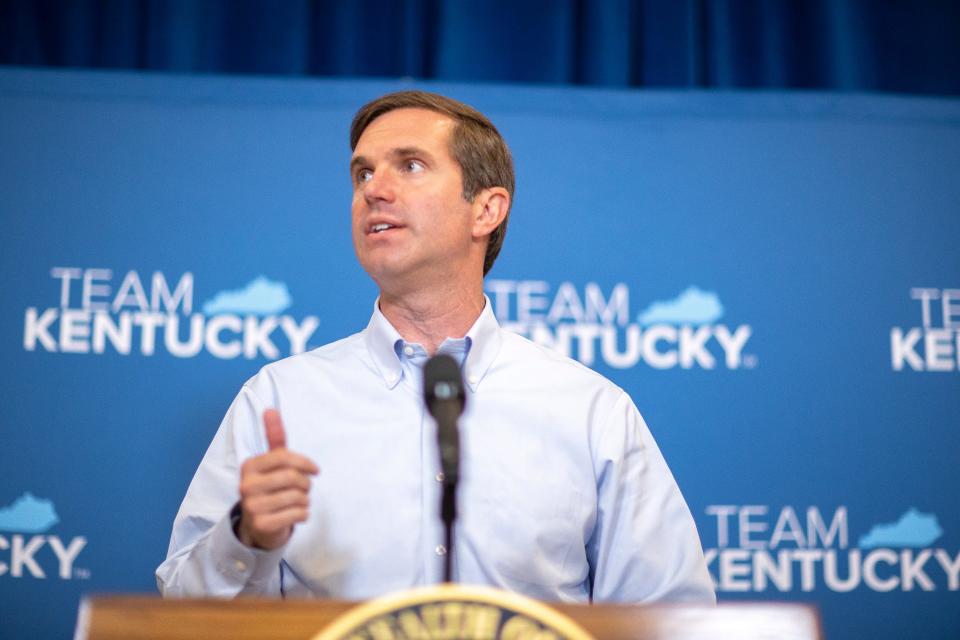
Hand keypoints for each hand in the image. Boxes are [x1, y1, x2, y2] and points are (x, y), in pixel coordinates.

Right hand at [236, 409, 318, 549]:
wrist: (257, 524)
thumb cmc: (270, 487)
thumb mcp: (271, 462)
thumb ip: (274, 437)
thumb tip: (271, 409)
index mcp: (249, 466)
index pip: (284, 457)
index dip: (305, 463)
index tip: (315, 470)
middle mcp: (246, 485)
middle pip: (292, 477)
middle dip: (306, 483)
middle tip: (305, 488)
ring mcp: (252, 506)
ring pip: (297, 497)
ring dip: (305, 500)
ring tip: (298, 501)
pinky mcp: (261, 525)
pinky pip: (297, 514)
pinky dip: (303, 514)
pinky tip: (296, 514)